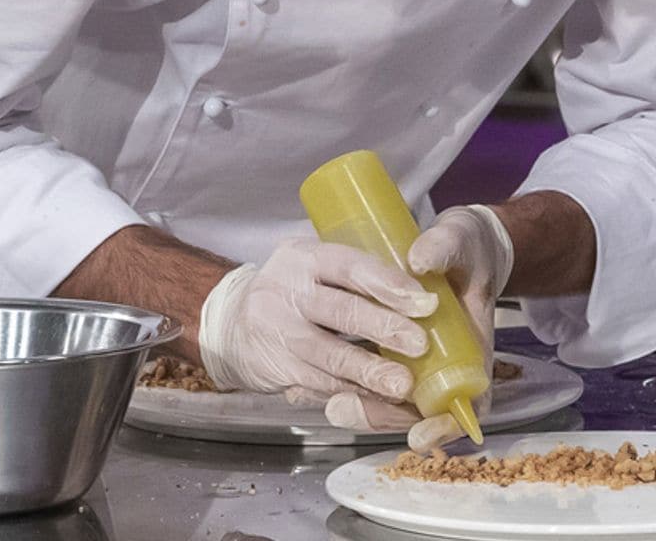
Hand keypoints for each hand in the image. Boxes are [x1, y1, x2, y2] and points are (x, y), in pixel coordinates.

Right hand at [198, 238, 437, 402]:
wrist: (231, 323)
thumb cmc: (294, 291)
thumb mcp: (316, 267)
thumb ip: (356, 275)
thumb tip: (424, 284)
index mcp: (304, 257)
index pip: (349, 266)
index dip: (388, 284)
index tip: (424, 301)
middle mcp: (285, 290)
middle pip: (340, 311)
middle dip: (384, 329)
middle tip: (420, 344)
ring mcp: (276, 331)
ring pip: (329, 355)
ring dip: (369, 372)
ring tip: (403, 385)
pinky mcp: (276, 368)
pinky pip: (320, 384)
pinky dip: (353, 394)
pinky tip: (379, 399)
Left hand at [324, 204, 514, 451]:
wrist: (457, 245)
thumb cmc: (467, 248)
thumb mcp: (460, 240)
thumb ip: (443, 248)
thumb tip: (419, 260)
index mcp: (473, 346)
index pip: (470, 401)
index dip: (446, 424)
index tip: (419, 432)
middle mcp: (446, 364)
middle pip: (422, 411)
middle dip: (385, 416)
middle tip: (346, 409)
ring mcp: (417, 361)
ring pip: (392, 400)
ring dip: (363, 406)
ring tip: (331, 404)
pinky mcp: (392, 351)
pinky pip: (372, 379)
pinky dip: (349, 385)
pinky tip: (316, 385)